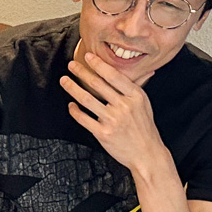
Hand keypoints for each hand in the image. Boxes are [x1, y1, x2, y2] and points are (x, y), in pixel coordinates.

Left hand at [61, 53, 165, 172]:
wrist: (147, 154)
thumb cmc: (145, 128)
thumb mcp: (145, 105)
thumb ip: (139, 87)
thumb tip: (147, 69)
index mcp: (136, 96)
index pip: (114, 75)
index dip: (99, 64)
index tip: (88, 56)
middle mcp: (124, 106)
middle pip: (97, 84)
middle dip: (81, 72)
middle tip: (71, 65)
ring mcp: (113, 120)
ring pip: (87, 99)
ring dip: (72, 88)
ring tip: (64, 80)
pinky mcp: (103, 133)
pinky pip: (84, 119)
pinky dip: (75, 111)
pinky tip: (71, 105)